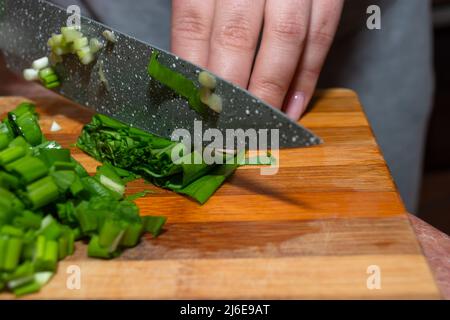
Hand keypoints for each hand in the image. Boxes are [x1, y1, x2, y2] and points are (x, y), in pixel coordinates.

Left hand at [172, 0, 343, 119]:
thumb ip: (201, 17)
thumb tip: (193, 74)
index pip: (193, 26)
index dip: (193, 73)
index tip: (192, 110)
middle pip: (236, 37)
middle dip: (232, 90)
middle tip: (224, 129)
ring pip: (284, 39)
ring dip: (271, 90)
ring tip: (259, 124)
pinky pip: (321, 34)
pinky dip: (308, 77)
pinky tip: (293, 108)